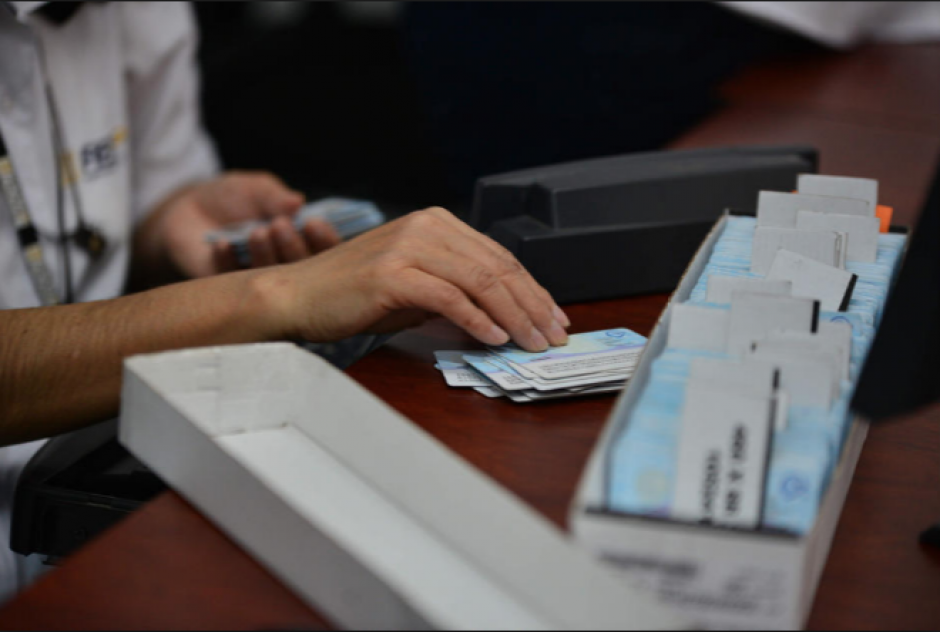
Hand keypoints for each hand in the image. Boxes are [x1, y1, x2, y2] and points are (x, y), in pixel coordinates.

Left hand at [159, 171, 341, 277]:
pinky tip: (223, 243)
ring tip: (256, 232)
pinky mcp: (226, 290)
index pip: (325, 251)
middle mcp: (285, 266)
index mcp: (301, 241)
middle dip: (293, 248)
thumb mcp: (256, 189)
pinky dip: (228, 262)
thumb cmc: (232, 197)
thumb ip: (275, 197)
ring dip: (266, 257)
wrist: (188, 209)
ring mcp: (257, 281)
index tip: (312, 223)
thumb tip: (297, 202)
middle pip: (303, 272)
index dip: (324, 241)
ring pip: (271, 282)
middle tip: (279, 225)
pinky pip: (232, 281)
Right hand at [262, 207, 570, 351]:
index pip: (499, 256)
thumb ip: (457, 289)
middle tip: (551, 336)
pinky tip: (493, 338)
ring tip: (530, 342)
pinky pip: (449, 297)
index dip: (532, 289)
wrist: (299, 296)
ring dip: (513, 316)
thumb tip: (504, 315)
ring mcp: (409, 246)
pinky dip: (477, 320)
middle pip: (497, 267)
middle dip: (532, 305)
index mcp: (436, 222)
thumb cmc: (354, 294)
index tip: (552, 317)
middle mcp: (426, 225)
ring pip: (481, 280)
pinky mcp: (393, 273)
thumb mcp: (416, 285)